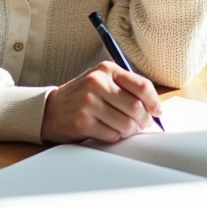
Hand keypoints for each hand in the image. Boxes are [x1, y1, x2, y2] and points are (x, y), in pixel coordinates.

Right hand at [41, 61, 162, 143]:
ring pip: (126, 124)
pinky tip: (106, 131)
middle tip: (140, 125)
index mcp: (106, 69)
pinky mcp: (82, 122)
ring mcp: (87, 102)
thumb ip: (126, 89)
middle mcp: (96, 82)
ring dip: (128, 131)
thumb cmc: (82, 96)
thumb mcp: (102, 81)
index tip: (157, 112)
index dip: (154, 102)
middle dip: (143, 121)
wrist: (50, 109)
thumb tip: (154, 108)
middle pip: (136, 107)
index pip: (142, 86)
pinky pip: (111, 135)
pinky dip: (113, 137)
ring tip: (121, 128)